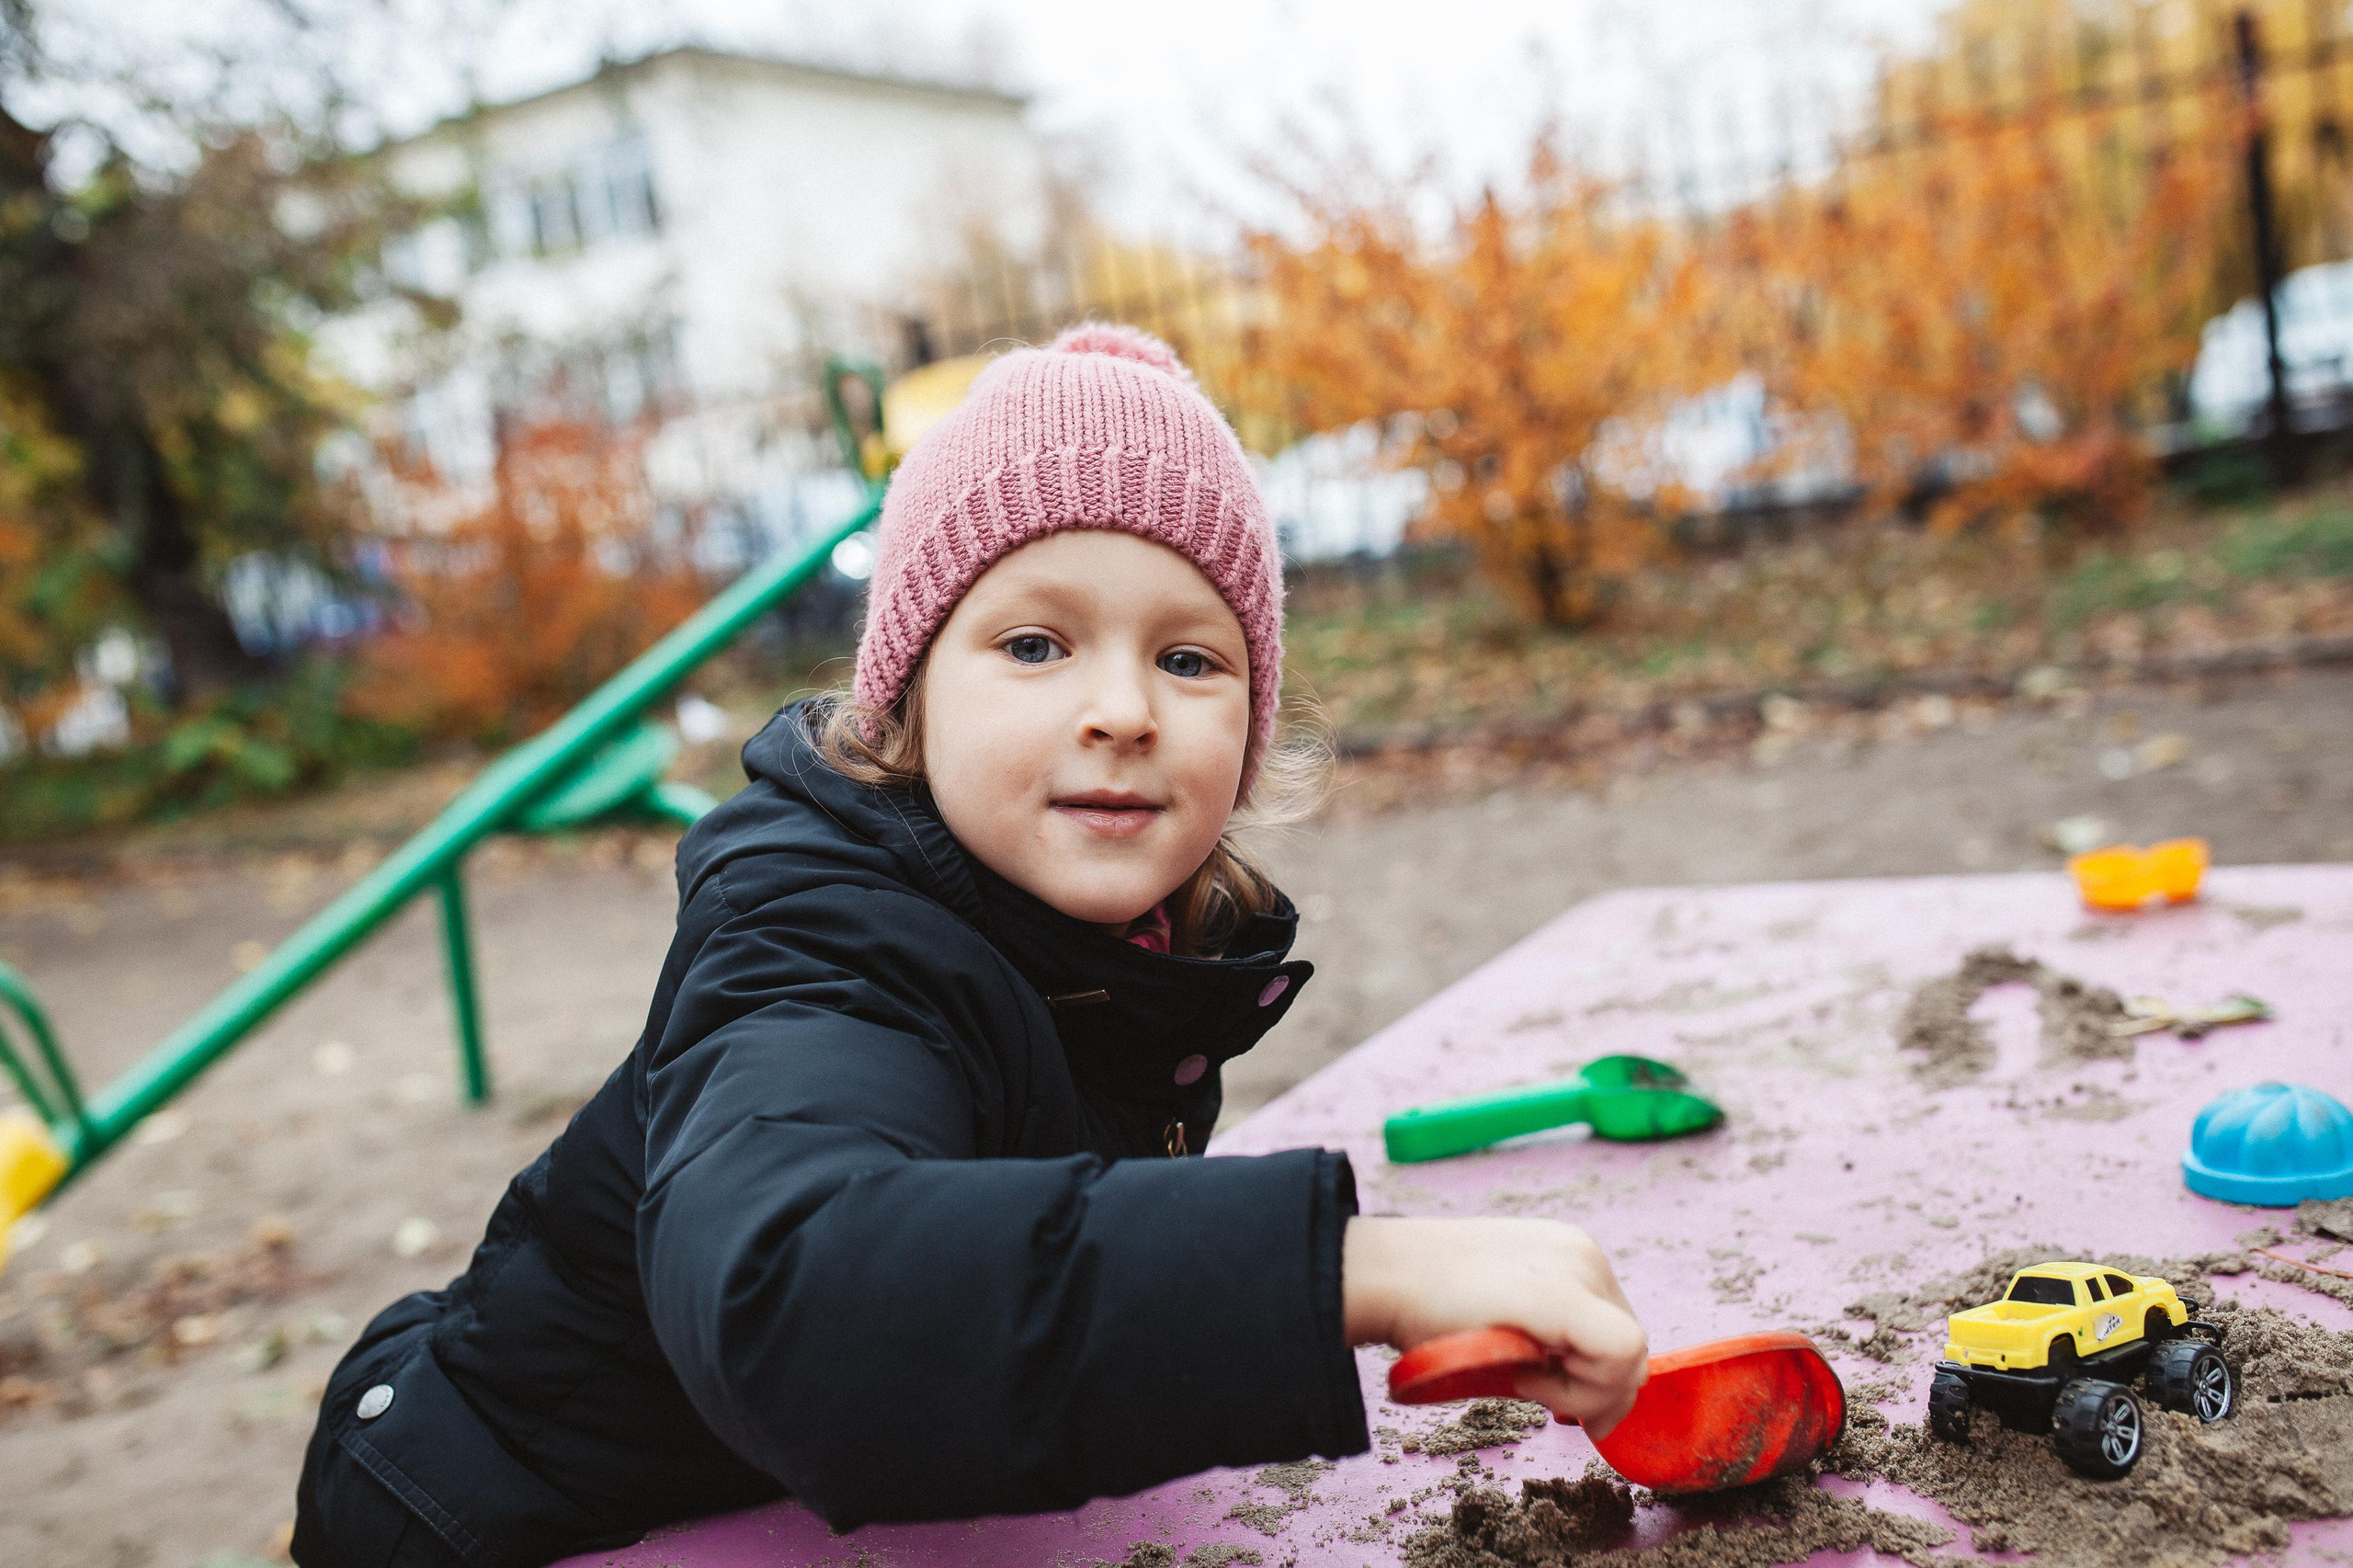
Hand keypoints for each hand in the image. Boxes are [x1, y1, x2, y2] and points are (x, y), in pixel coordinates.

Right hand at [1342, 1216, 1648, 1435]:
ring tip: (1520, 1376)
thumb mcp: (1505, 1317)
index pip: (1618, 1333)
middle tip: (1532, 1390)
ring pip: (1631, 1360)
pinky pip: (1620, 1358)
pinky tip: (1528, 1379)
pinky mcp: (1565, 1298)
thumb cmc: (1428, 1305)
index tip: (1544, 1387)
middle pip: (1633, 1351)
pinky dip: (1582, 1390)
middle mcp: (1586, 1257)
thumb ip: (1549, 1343)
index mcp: (1572, 1255)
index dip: (1593, 1377)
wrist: (1385, 1277)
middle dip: (1593, 1391)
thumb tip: (1594, 1404)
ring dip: (1581, 1393)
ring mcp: (1579, 1272)